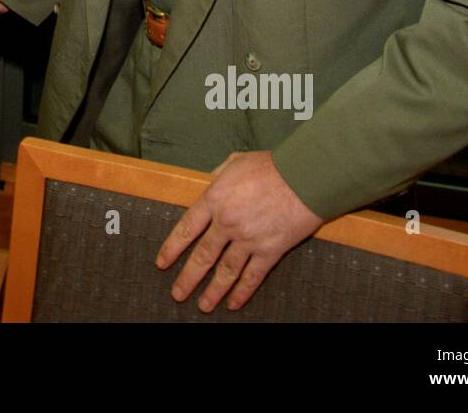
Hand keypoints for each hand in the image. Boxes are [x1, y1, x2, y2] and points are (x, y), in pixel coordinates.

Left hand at [156, 151, 322, 312]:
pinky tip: (233, 303)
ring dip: (212, 291)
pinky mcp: (270, 250)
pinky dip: (242, 292)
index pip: (186, 228)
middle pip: (202, 256)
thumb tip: (211, 182)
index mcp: (214, 199)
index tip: (162, 263)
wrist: (304, 177)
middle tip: (178, 294)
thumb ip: (219, 175)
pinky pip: (252, 276)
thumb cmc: (272, 166)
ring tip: (203, 306)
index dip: (172, 248)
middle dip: (188, 278)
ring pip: (225, 272)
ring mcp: (248, 239)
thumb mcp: (236, 162)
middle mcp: (227, 222)